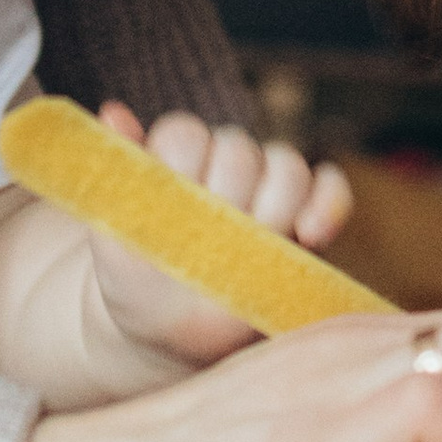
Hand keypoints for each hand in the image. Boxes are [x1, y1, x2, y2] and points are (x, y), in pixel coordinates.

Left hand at [86, 103, 354, 366]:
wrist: (171, 329)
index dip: (183, 165)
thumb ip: (117, 177)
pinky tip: (311, 235)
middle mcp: (222, 164)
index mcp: (173, 159)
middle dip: (231, 190)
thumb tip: (113, 111)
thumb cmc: (137, 278)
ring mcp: (266, 188)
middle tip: (216, 238)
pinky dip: (329, 203)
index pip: (185, 135)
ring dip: (280, 199)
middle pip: (240, 148)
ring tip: (262, 239)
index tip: (179, 204)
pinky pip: (329, 188)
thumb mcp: (116, 237)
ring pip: (288, 164)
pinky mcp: (303, 216)